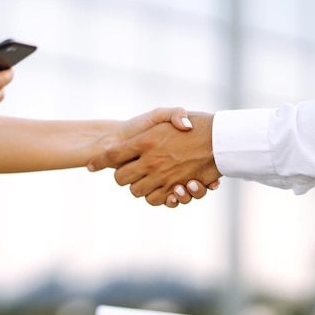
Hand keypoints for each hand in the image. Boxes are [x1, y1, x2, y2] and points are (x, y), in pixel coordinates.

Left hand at [88, 112, 221, 205]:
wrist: (223, 140)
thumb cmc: (198, 124)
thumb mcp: (171, 115)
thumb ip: (152, 122)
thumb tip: (140, 134)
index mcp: (146, 140)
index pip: (111, 155)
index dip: (98, 161)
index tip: (90, 166)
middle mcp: (150, 161)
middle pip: (120, 178)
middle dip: (121, 176)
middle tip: (128, 170)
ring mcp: (162, 177)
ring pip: (136, 191)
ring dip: (138, 187)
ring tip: (145, 179)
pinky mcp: (175, 188)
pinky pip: (155, 199)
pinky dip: (155, 196)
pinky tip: (161, 188)